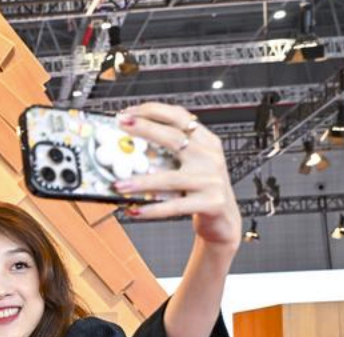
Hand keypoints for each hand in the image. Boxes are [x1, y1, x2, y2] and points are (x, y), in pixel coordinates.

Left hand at [113, 103, 240, 251]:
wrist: (224, 219)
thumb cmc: (201, 189)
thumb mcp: (192, 164)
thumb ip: (171, 152)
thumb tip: (130, 145)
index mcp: (207, 142)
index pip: (180, 117)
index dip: (153, 111)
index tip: (128, 113)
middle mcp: (210, 157)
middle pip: (175, 138)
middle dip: (145, 129)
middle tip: (121, 127)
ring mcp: (211, 180)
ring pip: (170, 178)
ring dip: (140, 182)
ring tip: (118, 184)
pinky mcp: (210, 203)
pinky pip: (175, 206)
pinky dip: (152, 209)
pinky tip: (134, 210)